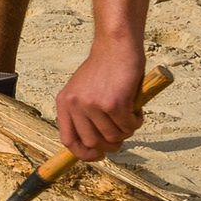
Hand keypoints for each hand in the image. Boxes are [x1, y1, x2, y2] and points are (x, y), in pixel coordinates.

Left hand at [54, 42, 144, 161]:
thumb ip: (84, 115)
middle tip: (122, 132)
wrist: (116, 46)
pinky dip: (136, 121)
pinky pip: (129, 126)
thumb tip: (95, 147)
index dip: (83, 153)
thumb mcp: (83, 90)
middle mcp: (76, 105)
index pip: (68, 140)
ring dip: (126, 129)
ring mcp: (94, 105)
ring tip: (129, 113)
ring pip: (114, 136)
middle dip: (111, 143)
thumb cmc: (104, 69)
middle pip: (94, 142)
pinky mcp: (114, 103)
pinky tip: (136, 108)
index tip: (98, 154)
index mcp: (64, 102)